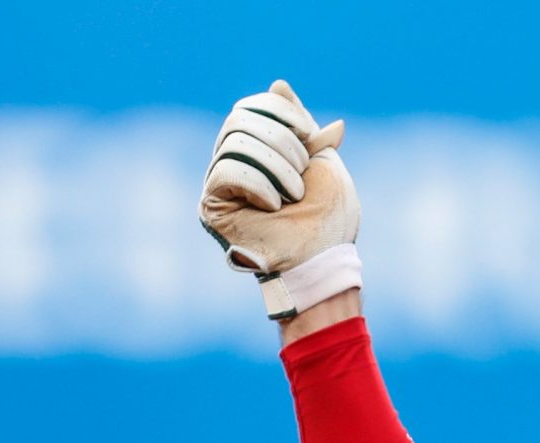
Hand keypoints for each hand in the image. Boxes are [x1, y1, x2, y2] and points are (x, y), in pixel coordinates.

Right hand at [198, 79, 361, 319]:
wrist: (324, 260)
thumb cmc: (328, 219)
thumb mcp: (322, 161)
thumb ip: (301, 126)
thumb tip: (279, 85)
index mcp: (258, 151)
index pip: (251, 108)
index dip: (279, 111)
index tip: (308, 134)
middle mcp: (233, 163)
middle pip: (241, 120)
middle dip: (282, 142)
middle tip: (302, 174)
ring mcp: (220, 185)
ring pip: (235, 142)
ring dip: (276, 166)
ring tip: (294, 194)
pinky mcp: (212, 206)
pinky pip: (226, 170)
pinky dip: (258, 184)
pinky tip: (273, 206)